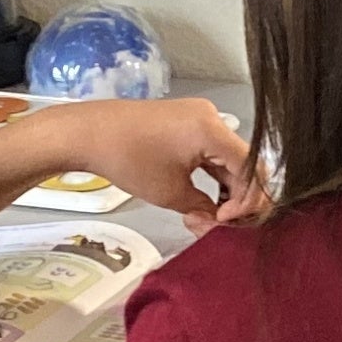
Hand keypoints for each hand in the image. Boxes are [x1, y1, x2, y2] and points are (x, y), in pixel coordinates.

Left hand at [36, 98, 265, 229]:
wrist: (89, 133)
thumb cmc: (128, 160)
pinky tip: (206, 198)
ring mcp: (201, 117)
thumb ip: (204, 208)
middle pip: (245, 162)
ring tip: (210, 215)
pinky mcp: (188, 122)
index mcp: (213, 130)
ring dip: (227, 189)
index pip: (253, 168)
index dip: (248, 200)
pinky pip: (213, 151)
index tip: (224, 221)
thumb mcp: (171, 193)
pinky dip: (214, 175)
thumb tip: (217, 222)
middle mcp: (213, 117)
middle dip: (239, 197)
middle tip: (220, 223)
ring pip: (230, 158)